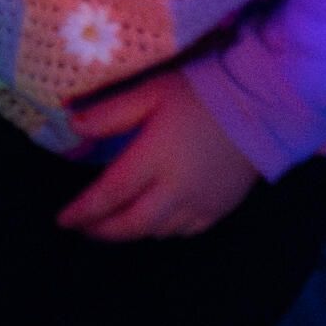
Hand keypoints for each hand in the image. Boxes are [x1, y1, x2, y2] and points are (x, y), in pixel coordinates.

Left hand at [61, 71, 260, 238]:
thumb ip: (111, 112)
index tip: (62, 220)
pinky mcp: (221, 209)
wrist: (262, 108)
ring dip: (129, 233)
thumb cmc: (201, 94)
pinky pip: (185, 232)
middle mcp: (176, 191)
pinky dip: (160, 232)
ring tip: (110, 227)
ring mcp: (201, 204)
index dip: (84, 211)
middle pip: (132, 223)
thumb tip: (73, 125)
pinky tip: (151, 224)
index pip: (109, 194)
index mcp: (154, 160)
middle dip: (102, 231)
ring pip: (157, 232)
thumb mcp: (151, 92)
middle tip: (81, 229)